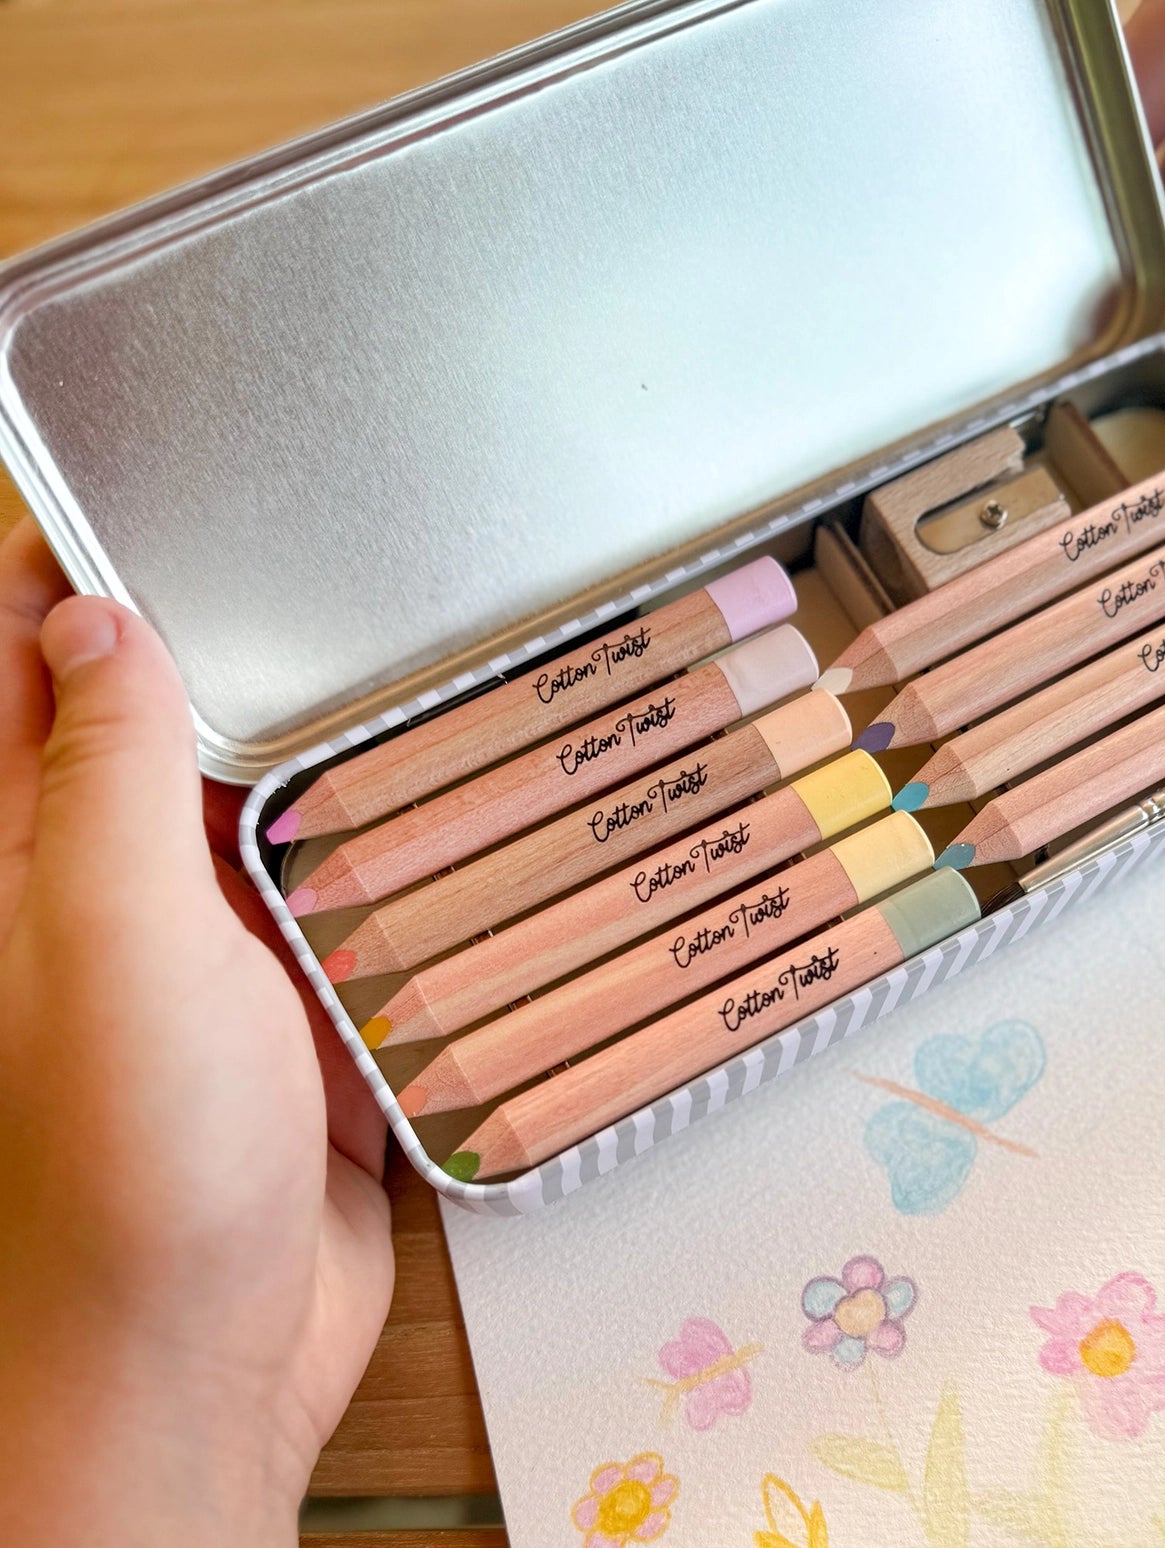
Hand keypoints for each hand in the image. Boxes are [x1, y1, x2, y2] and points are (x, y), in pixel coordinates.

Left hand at [0, 519, 393, 1546]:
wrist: (208, 1364)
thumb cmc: (130, 1172)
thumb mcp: (108, 943)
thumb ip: (102, 777)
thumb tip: (91, 619)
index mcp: (12, 856)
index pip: (10, 666)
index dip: (59, 565)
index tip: (142, 468)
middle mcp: (97, 885)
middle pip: (149, 718)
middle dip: (217, 633)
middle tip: (312, 534)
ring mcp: (197, 943)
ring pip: (253, 798)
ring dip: (311, 734)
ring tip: (397, 632)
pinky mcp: (284, 997)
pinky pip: (328, 884)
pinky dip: (371, 834)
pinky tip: (438, 780)